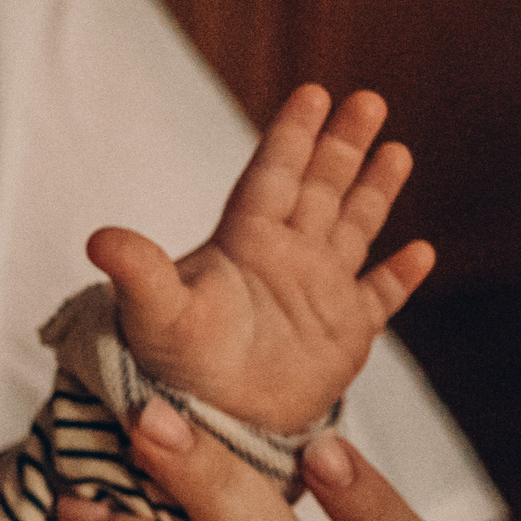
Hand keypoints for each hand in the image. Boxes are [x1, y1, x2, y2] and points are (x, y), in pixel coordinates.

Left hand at [90, 84, 430, 433]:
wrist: (207, 428)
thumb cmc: (174, 371)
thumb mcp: (156, 315)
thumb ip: (138, 272)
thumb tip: (98, 238)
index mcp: (244, 243)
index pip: (272, 175)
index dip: (292, 134)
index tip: (312, 92)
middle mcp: (283, 259)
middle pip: (318, 187)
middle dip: (342, 144)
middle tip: (367, 99)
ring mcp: (316, 294)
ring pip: (352, 228)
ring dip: (374, 190)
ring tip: (396, 148)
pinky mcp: (343, 336)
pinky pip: (379, 297)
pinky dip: (399, 276)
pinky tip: (422, 251)